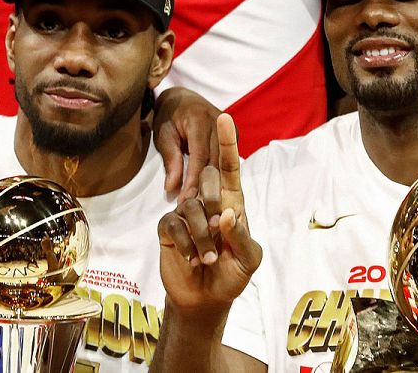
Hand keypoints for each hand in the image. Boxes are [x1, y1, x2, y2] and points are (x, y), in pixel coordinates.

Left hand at [153, 87, 220, 200]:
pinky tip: (212, 193)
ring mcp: (231, 128)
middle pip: (216, 161)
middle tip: (196, 211)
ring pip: (224, 163)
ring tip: (204, 206)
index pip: (199, 156)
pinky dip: (220, 177)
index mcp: (200, 119)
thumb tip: (171, 189)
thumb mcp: (163, 136)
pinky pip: (228, 161)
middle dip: (206, 187)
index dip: (193, 180)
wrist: (183, 98)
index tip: (185, 200)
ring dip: (215, 185)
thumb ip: (170, 161)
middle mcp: (219, 122)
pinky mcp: (236, 136)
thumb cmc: (168, 117)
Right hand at [157, 113, 261, 312]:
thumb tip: (226, 213)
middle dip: (214, 203)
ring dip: (201, 237)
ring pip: (190, 206)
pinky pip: (173, 224)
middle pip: (208, 181)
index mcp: (233, 203)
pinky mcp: (168, 229)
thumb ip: (241, 236)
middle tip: (217, 234)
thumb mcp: (248, 260)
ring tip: (208, 260)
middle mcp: (209, 203)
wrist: (205, 300)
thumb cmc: (233, 276)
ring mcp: (186, 214)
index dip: (228, 143)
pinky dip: (185, 244)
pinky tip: (191, 259)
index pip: (231, 167)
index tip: (225, 117)